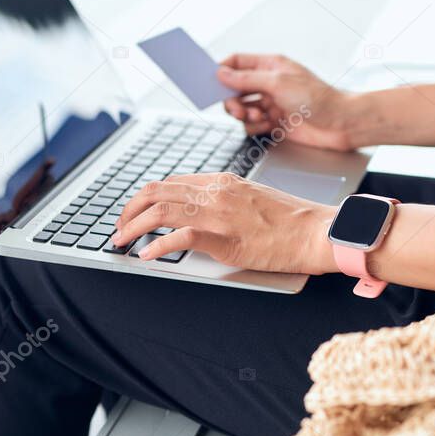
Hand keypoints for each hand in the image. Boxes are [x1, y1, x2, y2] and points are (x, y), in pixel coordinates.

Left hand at [112, 173, 338, 274]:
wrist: (316, 230)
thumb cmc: (291, 220)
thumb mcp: (252, 198)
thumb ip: (224, 200)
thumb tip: (199, 213)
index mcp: (222, 181)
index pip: (171, 182)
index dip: (145, 197)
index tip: (133, 212)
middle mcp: (215, 191)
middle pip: (157, 192)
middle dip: (129, 210)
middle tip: (118, 229)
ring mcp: (219, 212)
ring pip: (161, 211)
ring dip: (134, 227)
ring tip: (122, 242)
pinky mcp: (225, 237)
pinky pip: (179, 237)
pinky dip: (157, 246)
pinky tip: (146, 255)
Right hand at [218, 53, 355, 150]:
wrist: (339, 124)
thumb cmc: (317, 98)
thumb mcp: (277, 83)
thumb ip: (246, 78)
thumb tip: (221, 73)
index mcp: (269, 66)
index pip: (237, 62)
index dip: (222, 71)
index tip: (210, 82)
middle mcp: (268, 83)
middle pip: (234, 88)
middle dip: (231, 99)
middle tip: (236, 109)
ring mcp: (270, 103)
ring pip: (241, 108)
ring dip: (243, 115)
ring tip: (257, 117)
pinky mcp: (274, 122)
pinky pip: (251, 124)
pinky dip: (254, 126)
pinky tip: (266, 126)